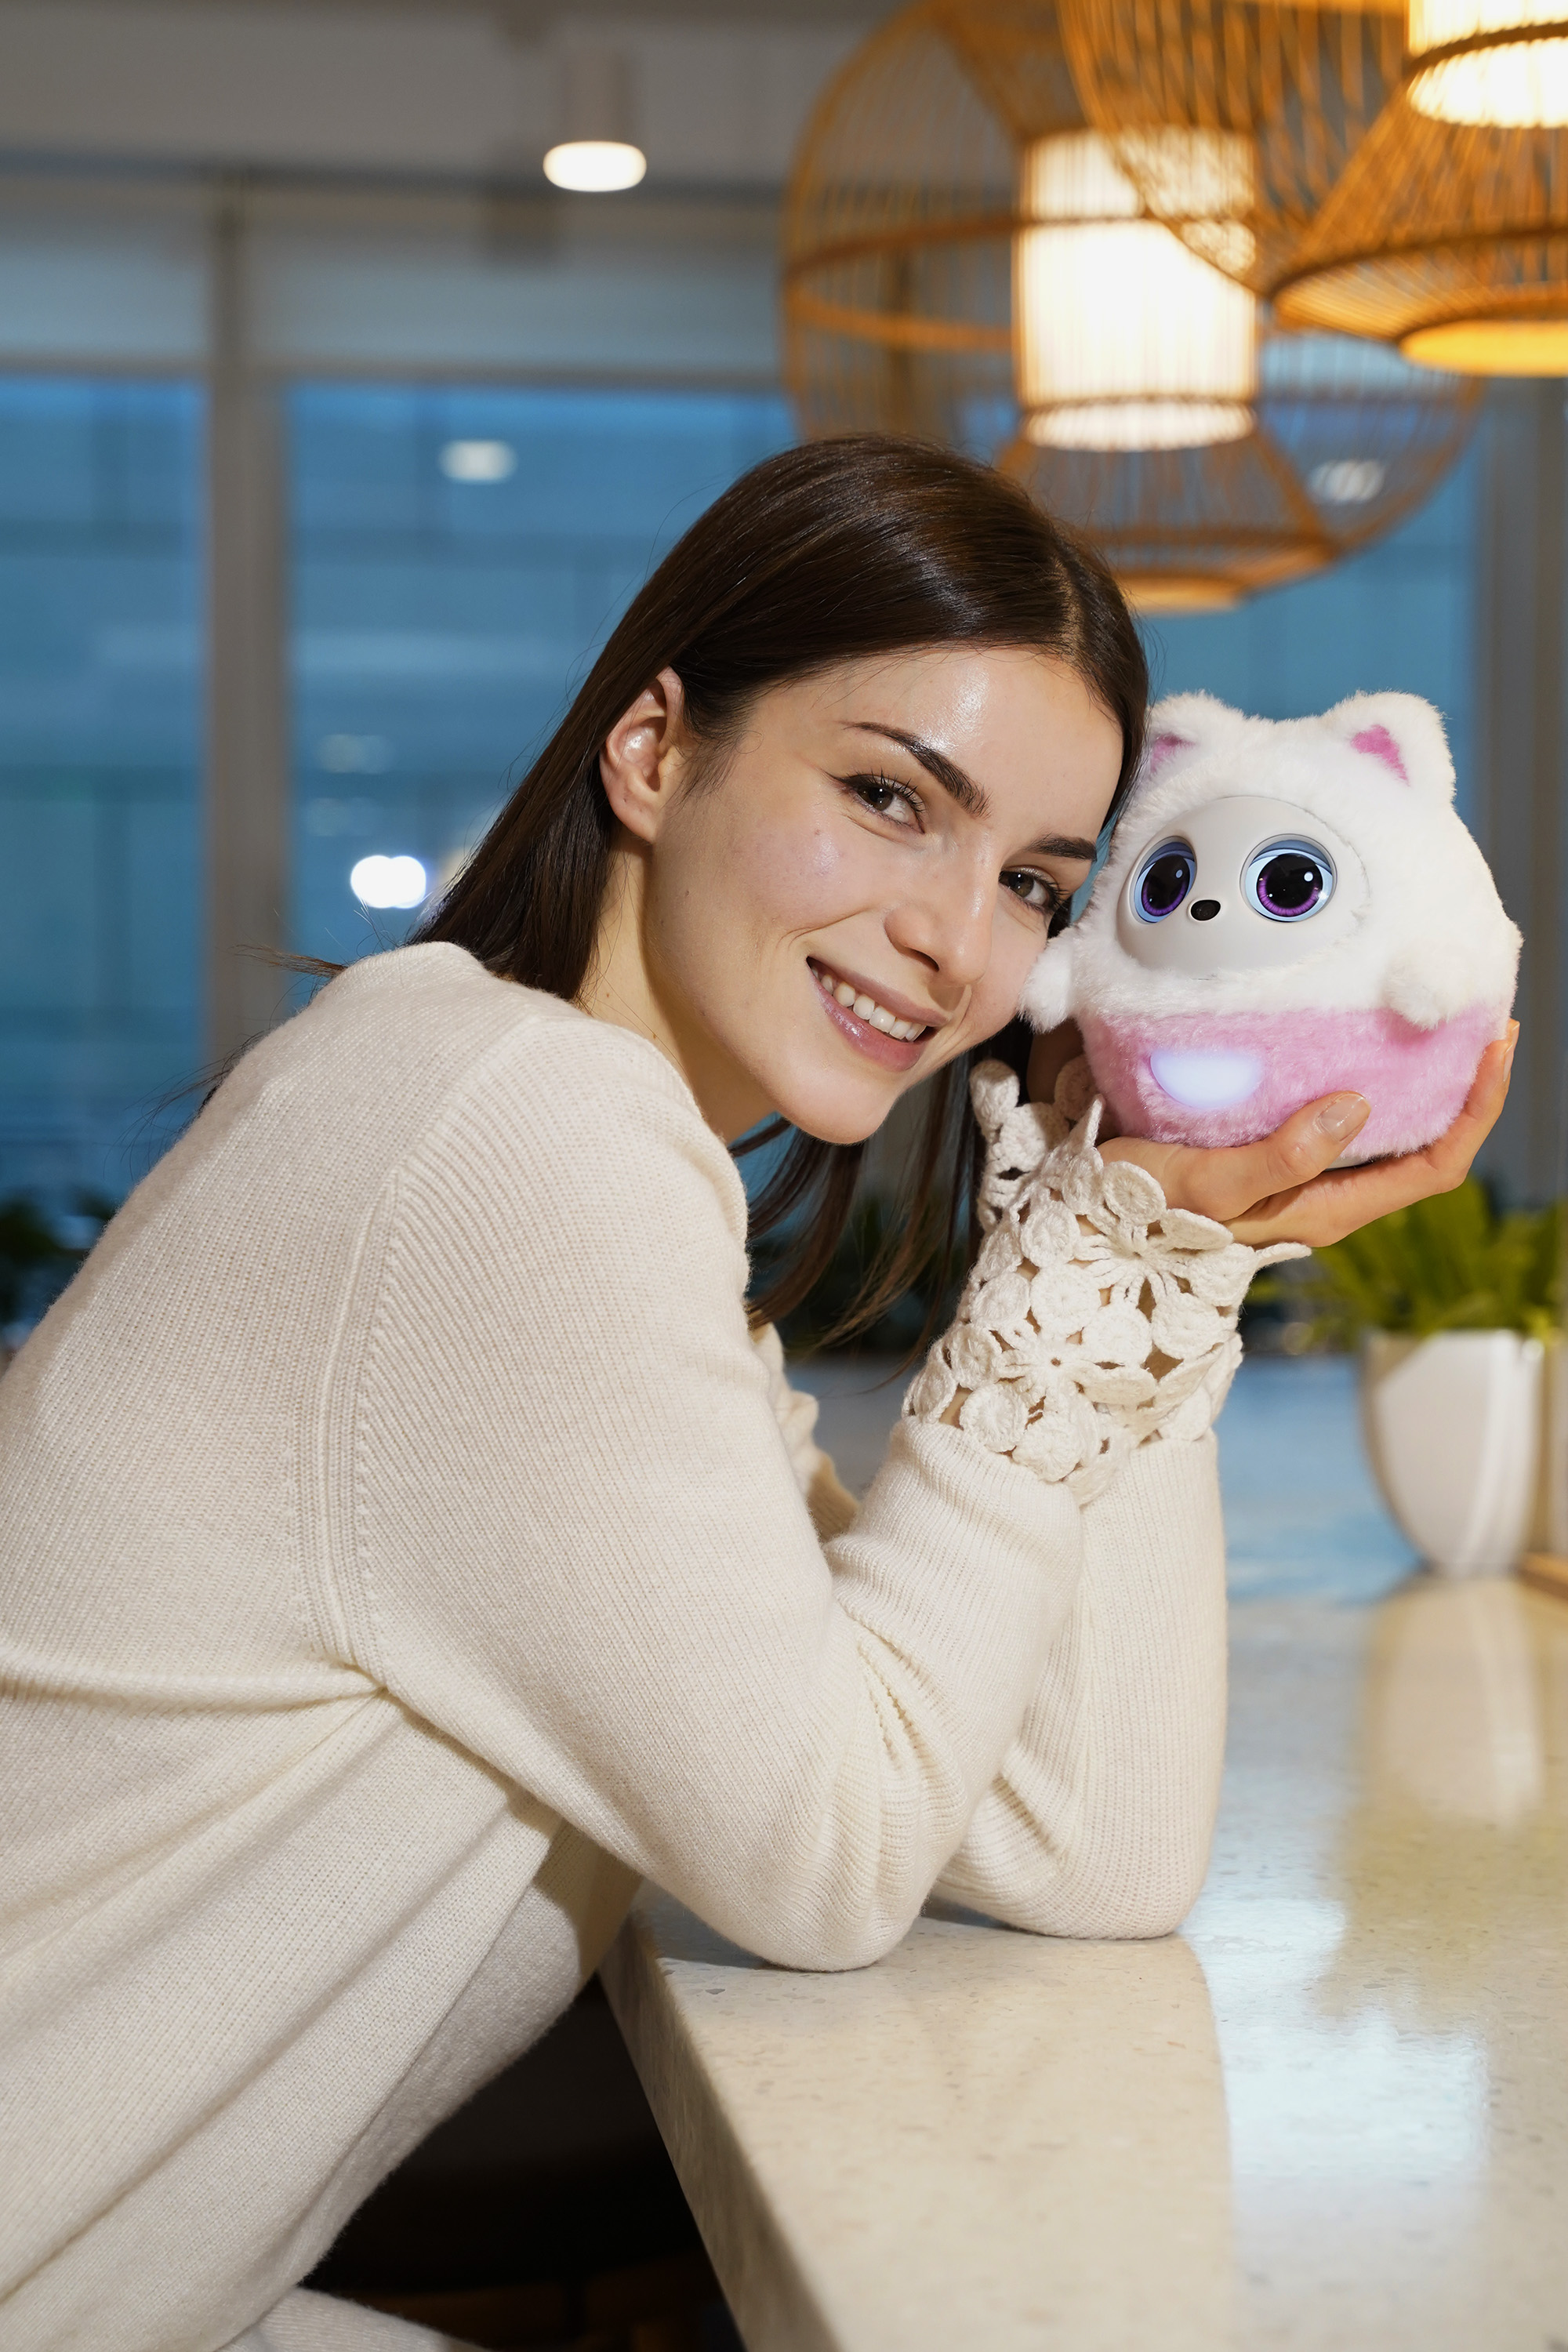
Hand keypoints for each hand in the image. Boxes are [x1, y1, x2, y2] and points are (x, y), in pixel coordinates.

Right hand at [1027, 1020, 1516, 1249]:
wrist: (1093, 1222)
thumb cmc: (1145, 1208)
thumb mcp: (1212, 1183)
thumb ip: (1283, 1155)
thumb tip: (1359, 1106)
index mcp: (1329, 1208)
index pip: (1437, 1164)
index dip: (1478, 1108)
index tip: (1494, 1043)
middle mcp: (1329, 1194)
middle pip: (1428, 1141)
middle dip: (1464, 1082)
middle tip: (1478, 1012)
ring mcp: (1304, 1174)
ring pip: (1389, 1126)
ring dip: (1420, 1074)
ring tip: (1428, 1012)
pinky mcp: (1276, 1150)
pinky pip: (1344, 1113)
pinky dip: (1366, 1071)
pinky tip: (1352, 1030)